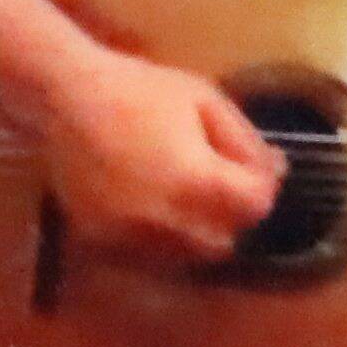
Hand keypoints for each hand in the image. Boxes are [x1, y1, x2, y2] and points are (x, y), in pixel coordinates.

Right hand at [30, 48, 287, 267]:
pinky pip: (149, 257)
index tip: (247, 167)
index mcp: (199, 183)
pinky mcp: (103, 243)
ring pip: (188, 256)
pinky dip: (159, 241)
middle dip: (230, 214)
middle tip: (216, 182)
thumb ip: (246, 143)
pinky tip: (151, 206)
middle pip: (226, 240)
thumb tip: (278, 172)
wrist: (67, 97)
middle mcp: (167, 221)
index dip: (259, 186)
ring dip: (197, 233)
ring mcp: (132, 237)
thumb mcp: (205, 101)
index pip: (255, 206)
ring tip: (183, 196)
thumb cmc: (140, 90)